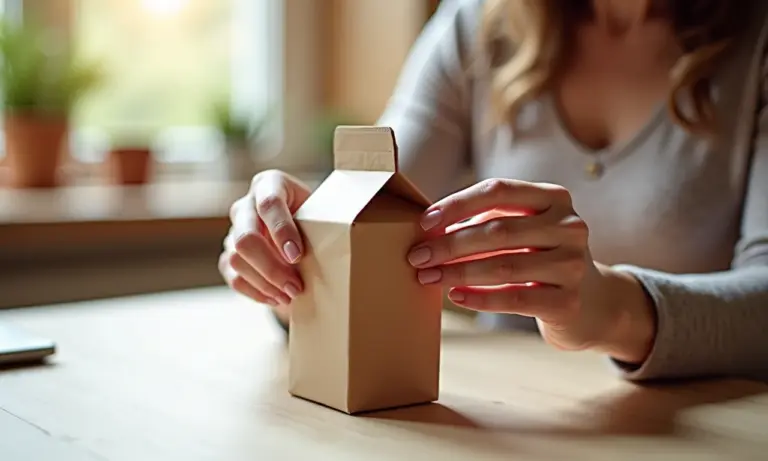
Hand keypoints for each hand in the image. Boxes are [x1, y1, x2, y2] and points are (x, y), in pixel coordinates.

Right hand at [219, 170, 310, 322]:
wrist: (302, 229)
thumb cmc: (317, 218)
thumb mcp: (322, 212)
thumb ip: (324, 221)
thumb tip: (337, 246)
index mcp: (270, 184)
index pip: (269, 204)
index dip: (282, 231)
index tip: (298, 256)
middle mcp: (246, 204)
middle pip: (246, 237)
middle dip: (271, 267)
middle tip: (296, 286)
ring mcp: (234, 229)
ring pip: (236, 259)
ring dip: (265, 283)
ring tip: (291, 295)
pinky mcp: (229, 254)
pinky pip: (234, 276)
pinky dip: (256, 291)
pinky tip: (277, 297)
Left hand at [407, 179, 654, 362]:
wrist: (594, 303)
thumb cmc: (542, 259)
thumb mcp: (526, 229)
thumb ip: (488, 221)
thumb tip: (431, 229)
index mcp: (554, 197)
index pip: (498, 191)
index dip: (457, 205)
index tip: (424, 222)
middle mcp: (569, 226)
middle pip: (497, 230)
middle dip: (450, 244)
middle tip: (417, 256)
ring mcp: (573, 264)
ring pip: (503, 266)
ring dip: (457, 272)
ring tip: (427, 277)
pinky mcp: (568, 301)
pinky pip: (514, 299)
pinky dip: (479, 298)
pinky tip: (456, 296)